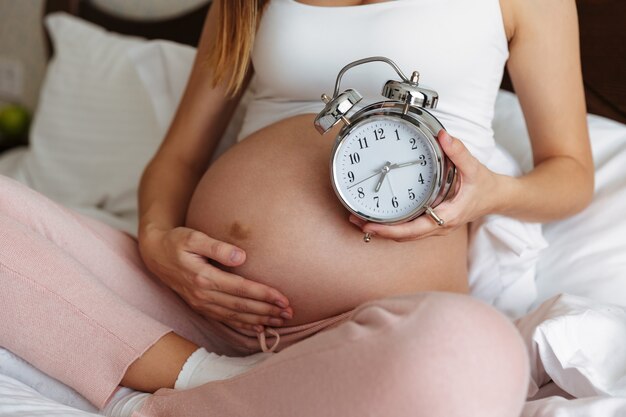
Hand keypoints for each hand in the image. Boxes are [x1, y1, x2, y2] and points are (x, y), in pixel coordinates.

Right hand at [138, 226, 292, 331]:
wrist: (155, 254)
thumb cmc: (177, 241)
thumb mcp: (193, 237)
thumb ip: (217, 247)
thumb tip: (241, 257)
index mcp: (203, 277)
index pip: (241, 289)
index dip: (264, 295)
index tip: (284, 298)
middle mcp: (202, 295)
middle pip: (241, 306)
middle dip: (267, 310)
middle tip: (290, 313)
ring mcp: (200, 303)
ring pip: (235, 316)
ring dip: (259, 319)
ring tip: (280, 322)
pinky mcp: (200, 306)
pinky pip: (225, 319)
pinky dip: (243, 324)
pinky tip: (258, 328)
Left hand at [349, 130, 500, 241]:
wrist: (497, 197)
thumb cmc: (485, 186)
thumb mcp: (474, 168)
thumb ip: (458, 152)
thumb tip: (443, 136)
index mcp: (446, 216)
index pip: (413, 230)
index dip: (390, 229)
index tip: (371, 226)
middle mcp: (438, 226)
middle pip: (403, 236)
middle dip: (379, 231)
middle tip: (356, 220)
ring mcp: (435, 226)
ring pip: (405, 235)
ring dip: (384, 230)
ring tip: (361, 220)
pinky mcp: (433, 222)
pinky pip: (410, 229)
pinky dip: (393, 226)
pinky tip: (380, 218)